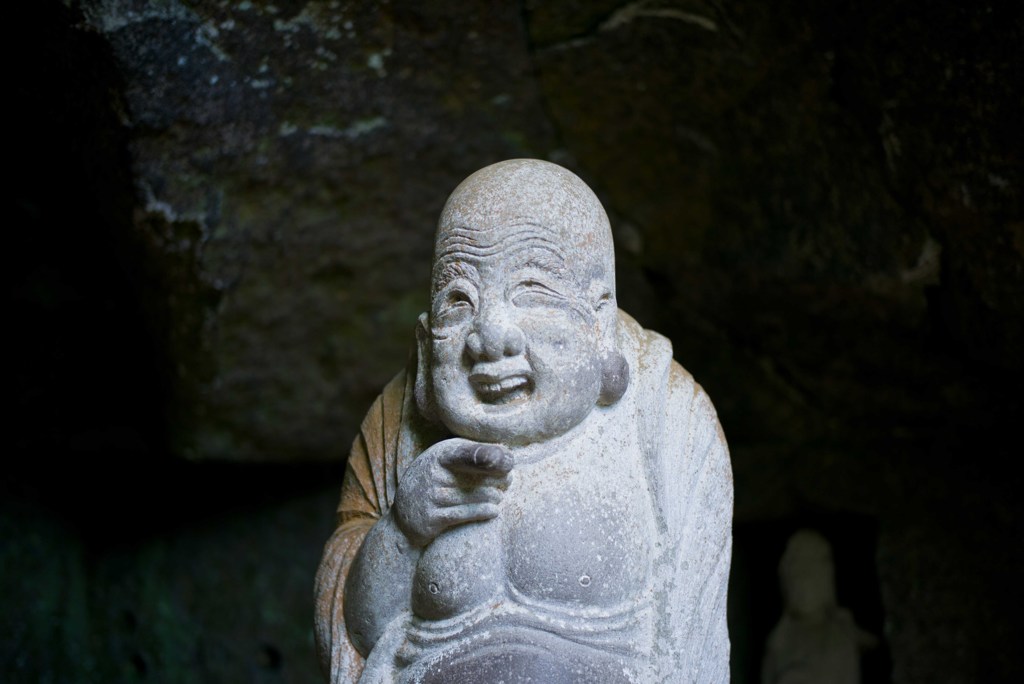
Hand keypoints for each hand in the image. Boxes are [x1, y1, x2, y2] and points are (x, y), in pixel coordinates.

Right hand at [392, 438, 512, 547]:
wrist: (404, 518)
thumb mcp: (444, 461)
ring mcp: (429, 496)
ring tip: (501, 496)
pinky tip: (494, 511)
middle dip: (495, 479)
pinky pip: (461, 514)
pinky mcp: (431, 518)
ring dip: (491, 496)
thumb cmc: (434, 483)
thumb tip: (505, 453)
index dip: (487, 455)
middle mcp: (431, 474)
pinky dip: (480, 512)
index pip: (464, 452)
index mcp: (437, 456)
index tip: (508, 460)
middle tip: (509, 480)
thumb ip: (469, 453)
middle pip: (471, 476)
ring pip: (469, 496)